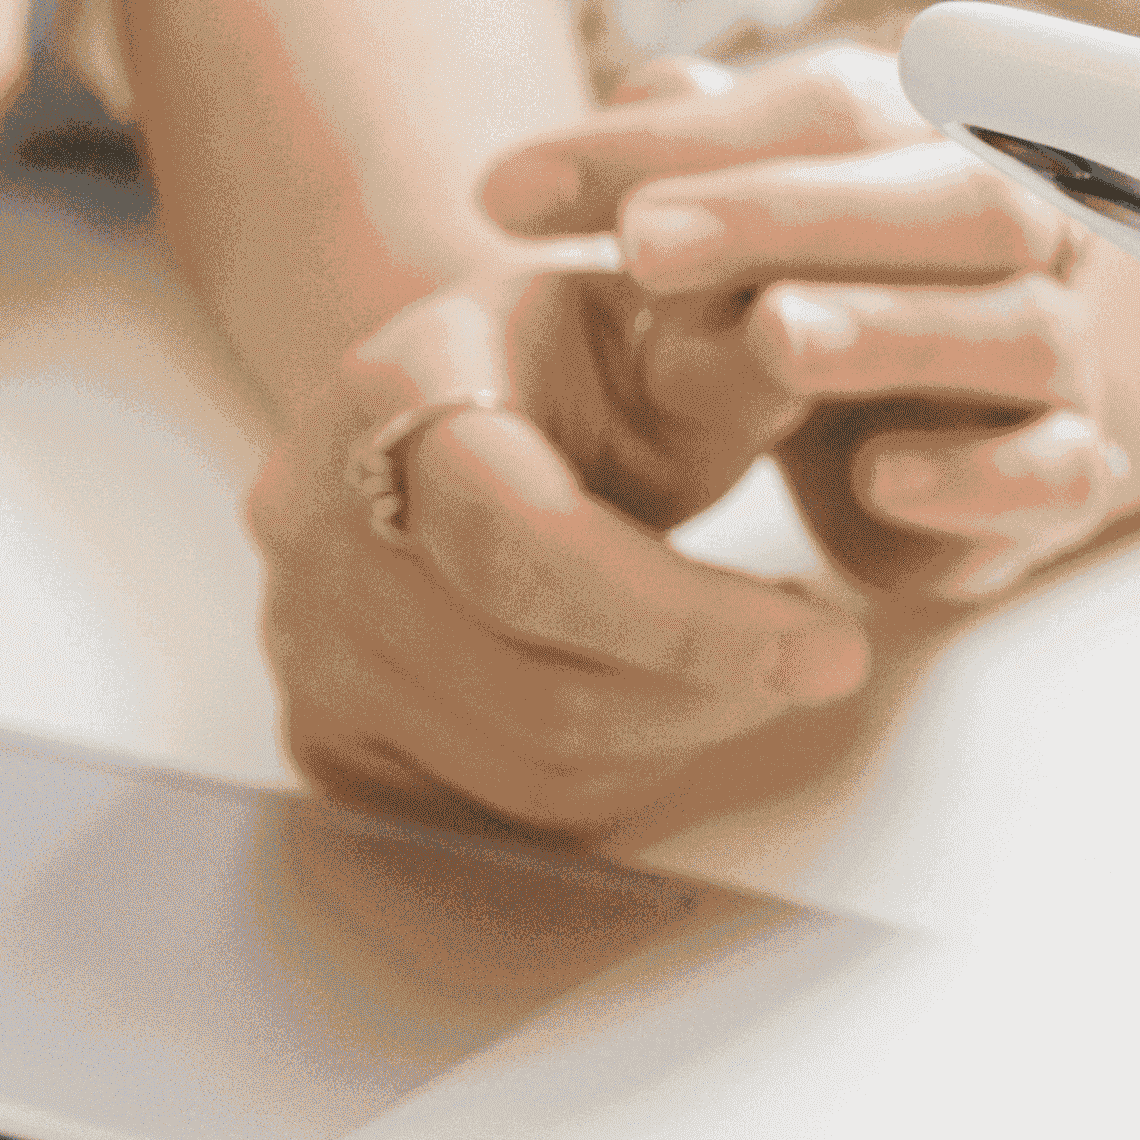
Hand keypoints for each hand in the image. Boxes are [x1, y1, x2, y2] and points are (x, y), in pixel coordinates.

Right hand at [248, 264, 871, 837]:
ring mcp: (308, 642)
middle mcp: (315, 525)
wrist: (443, 401)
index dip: (689, 620)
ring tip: (743, 656)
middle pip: (543, 690)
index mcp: (395, 393)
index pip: (532, 547)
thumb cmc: (574, 363)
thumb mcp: (659, 323)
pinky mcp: (326, 734)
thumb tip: (803, 349)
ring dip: (682, 736)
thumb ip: (731, 357)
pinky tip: (659, 694)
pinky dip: (619, 775)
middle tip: (821, 653)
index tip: (831, 649)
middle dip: (717, 690)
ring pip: (536, 771)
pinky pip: (505, 815)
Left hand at [482, 41, 1123, 598]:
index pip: (839, 107)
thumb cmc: (807, 299)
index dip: (697, 143)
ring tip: (773, 339)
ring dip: (894, 329)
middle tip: (646, 250)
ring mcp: (1055, 357)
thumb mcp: (711, 236)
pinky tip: (878, 479)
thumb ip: (634, 189)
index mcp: (938, 140)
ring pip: (1020, 327)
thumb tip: (513, 183)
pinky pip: (1054, 471)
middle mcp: (1022, 234)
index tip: (528, 197)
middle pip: (961, 196)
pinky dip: (976, 475)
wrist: (914, 436)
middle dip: (802, 214)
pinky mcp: (1062, 477)